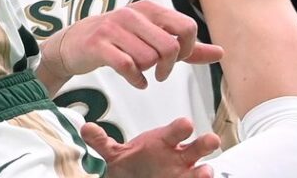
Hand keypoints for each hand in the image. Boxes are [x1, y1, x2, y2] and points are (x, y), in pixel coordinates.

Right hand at [41, 1, 223, 89]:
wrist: (73, 43)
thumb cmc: (118, 40)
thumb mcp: (152, 37)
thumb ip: (186, 47)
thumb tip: (220, 53)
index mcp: (149, 9)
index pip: (186, 27)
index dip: (187, 49)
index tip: (177, 59)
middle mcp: (132, 14)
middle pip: (170, 46)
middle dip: (169, 66)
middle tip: (161, 73)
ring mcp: (114, 28)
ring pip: (149, 58)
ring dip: (149, 71)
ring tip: (142, 71)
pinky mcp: (99, 44)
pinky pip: (127, 66)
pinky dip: (136, 79)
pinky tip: (136, 81)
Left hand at [84, 117, 219, 177]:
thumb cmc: (135, 162)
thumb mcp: (116, 153)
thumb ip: (102, 142)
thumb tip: (85, 128)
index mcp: (164, 142)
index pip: (174, 131)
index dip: (180, 128)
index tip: (186, 124)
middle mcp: (178, 156)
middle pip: (196, 147)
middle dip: (204, 143)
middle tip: (211, 140)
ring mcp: (184, 173)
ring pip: (200, 169)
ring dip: (204, 171)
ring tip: (205, 171)